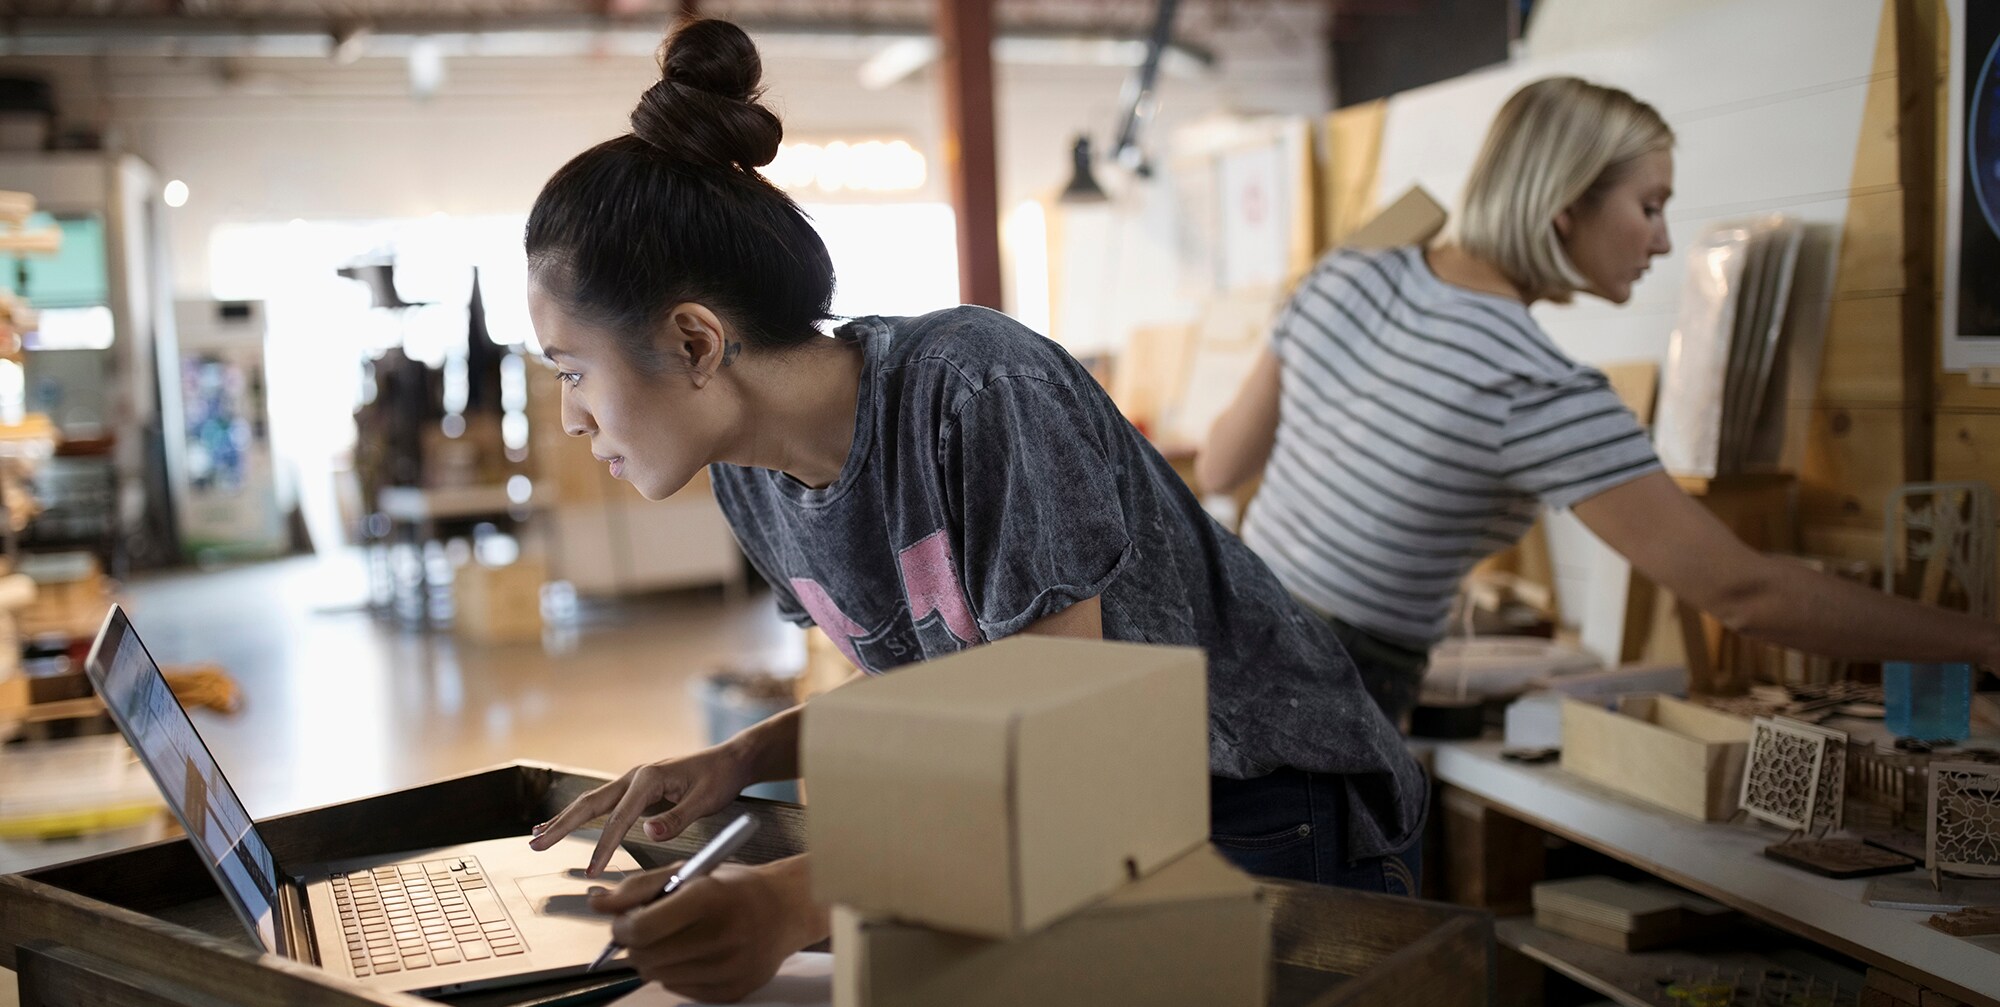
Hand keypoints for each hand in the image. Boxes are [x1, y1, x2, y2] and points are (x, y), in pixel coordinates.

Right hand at [529, 744, 753, 875]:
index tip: (592, 871)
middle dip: (562, 826)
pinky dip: (578, 814)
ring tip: (537, 835)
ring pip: (590, 802)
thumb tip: (648, 832)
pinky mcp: (635, 788)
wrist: (729, 760)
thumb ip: (678, 818)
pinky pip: (601, 803)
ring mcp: (632, 781)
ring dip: (563, 819)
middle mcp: (634, 776)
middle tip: (536, 845)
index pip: (619, 818)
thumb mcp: (707, 800)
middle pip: (590, 803)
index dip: (604, 846)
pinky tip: (561, 822)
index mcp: (649, 779)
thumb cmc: (719, 779)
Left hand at [591, 855, 822, 1003]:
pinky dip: (676, 973)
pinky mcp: (733, 991)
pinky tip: (696, 953)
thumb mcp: (690, 872)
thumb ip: (640, 887)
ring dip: (655, 958)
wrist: (788, 909)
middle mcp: (723, 936)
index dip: (622, 926)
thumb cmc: (735, 888)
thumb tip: (597, 904)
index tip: (623, 920)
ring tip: (677, 938)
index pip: (643, 928)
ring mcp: (729, 968)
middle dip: (635, 943)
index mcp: (710, 898)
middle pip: (645, 956)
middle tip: (647, 929)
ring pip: (657, 976)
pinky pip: (679, 990)